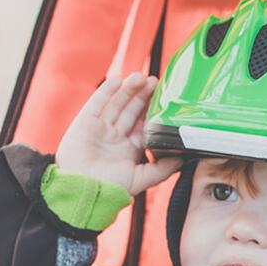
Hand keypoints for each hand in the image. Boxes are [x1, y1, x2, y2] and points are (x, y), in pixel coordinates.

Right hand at [55, 72, 182, 194]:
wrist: (83, 188)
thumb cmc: (111, 187)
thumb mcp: (142, 179)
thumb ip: (162, 168)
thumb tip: (183, 158)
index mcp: (130, 148)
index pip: (145, 124)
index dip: (153, 110)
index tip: (164, 97)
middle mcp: (116, 135)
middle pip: (132, 109)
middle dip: (143, 95)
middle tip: (155, 81)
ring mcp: (101, 127)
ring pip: (117, 103)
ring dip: (128, 89)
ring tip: (140, 76)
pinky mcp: (86, 121)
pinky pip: (97, 102)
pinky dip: (107, 91)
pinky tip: (118, 80)